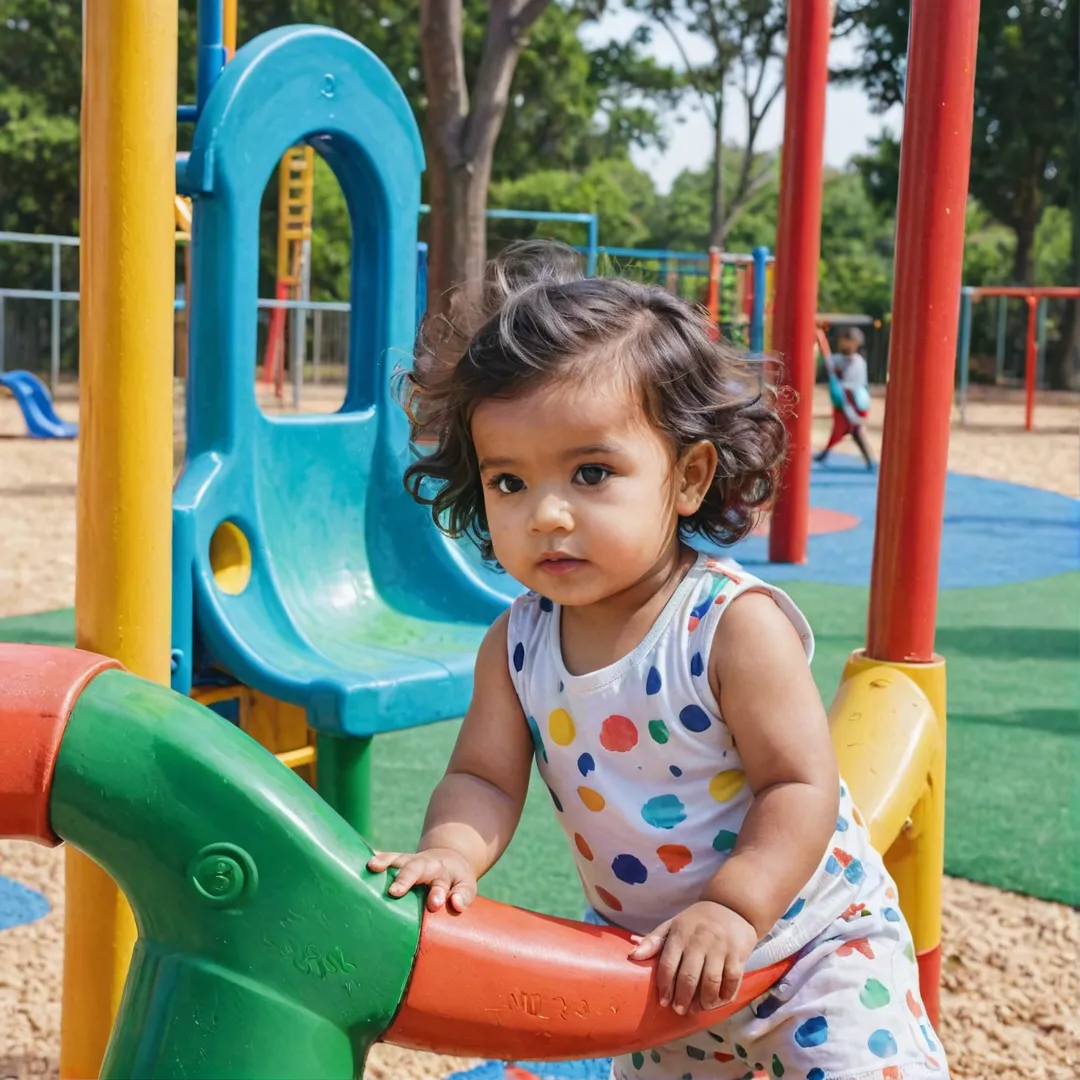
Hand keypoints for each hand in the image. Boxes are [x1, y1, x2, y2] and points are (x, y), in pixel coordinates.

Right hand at [366, 847, 477, 912]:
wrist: (450, 858)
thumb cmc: (457, 880)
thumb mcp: (466, 886)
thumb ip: (463, 896)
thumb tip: (455, 904)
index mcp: (444, 874)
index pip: (441, 884)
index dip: (438, 894)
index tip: (434, 904)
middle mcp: (426, 864)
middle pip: (416, 869)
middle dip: (405, 879)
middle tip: (394, 892)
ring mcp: (410, 861)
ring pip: (398, 859)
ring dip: (385, 862)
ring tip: (372, 866)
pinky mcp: (399, 860)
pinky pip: (386, 856)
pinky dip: (376, 857)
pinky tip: (363, 860)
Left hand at [628, 901, 757, 1014]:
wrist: (732, 906)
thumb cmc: (697, 921)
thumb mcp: (674, 925)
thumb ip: (654, 940)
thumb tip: (633, 955)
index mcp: (680, 934)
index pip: (668, 963)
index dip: (665, 986)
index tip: (664, 1001)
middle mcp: (700, 941)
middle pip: (689, 977)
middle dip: (682, 998)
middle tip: (679, 1010)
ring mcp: (720, 948)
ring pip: (711, 982)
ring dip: (704, 1001)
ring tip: (698, 1008)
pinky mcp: (738, 955)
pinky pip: (731, 981)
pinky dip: (724, 996)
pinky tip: (717, 1001)